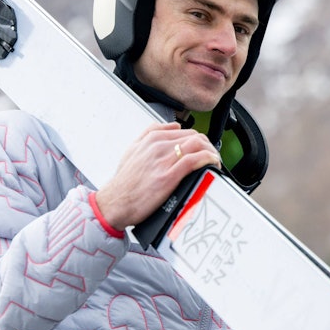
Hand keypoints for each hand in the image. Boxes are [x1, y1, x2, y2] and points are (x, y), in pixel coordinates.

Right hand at [95, 123, 220, 230]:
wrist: (114, 202)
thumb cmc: (124, 182)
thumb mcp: (133, 150)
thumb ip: (150, 134)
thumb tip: (172, 126)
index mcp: (151, 139)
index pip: (185, 131)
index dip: (199, 140)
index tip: (203, 149)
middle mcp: (158, 146)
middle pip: (194, 137)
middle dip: (208, 146)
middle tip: (212, 156)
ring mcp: (163, 160)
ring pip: (197, 145)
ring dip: (212, 152)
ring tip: (215, 161)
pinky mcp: (168, 176)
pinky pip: (194, 160)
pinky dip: (208, 159)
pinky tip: (212, 164)